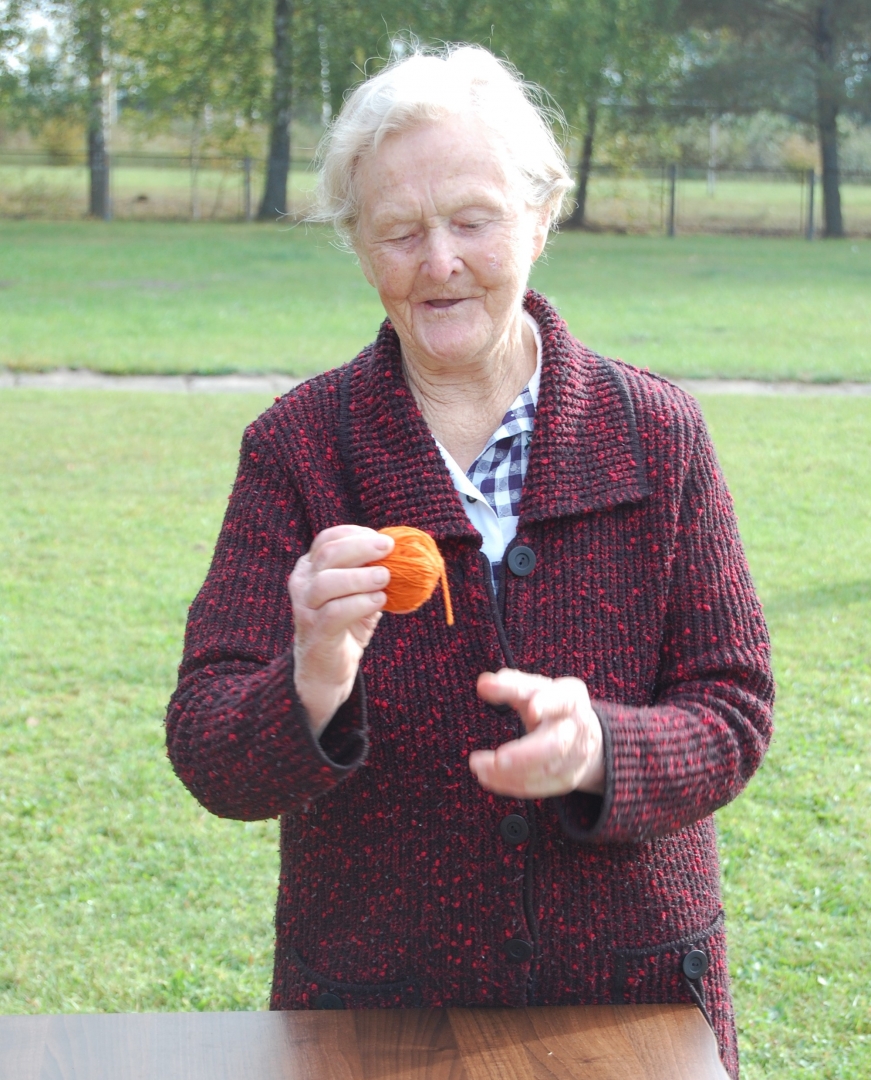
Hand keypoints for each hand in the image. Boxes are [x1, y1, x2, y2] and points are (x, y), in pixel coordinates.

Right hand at [289, 525, 393, 735]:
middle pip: (327, 554)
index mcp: (309, 568)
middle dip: (361, 547)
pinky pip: (336, 611)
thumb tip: (403, 553)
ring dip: (361, 577)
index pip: (327, 539)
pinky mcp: (315, 631)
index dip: (355, 534)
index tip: (382, 539)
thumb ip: (372, 573)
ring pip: (327, 582)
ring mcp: (305, 608)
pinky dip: (361, 603)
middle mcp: (302, 584)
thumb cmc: (346, 626)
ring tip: (385, 578)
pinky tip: (380, 601)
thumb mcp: (358, 594)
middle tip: (389, 549)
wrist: (327, 671)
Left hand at [469, 669, 604, 798]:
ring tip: (478, 766)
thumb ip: (509, 685)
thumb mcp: (535, 689)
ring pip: (542, 771)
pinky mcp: (566, 779)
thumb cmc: (551, 705)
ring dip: (507, 773)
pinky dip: (509, 784)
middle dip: (524, 754)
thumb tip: (483, 683)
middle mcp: (576, 729)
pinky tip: (488, 777)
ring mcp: (574, 757)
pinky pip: (537, 787)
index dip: (548, 704)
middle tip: (497, 758)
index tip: (532, 709)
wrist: (583, 734)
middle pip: (555, 745)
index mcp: (570, 698)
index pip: (561, 700)